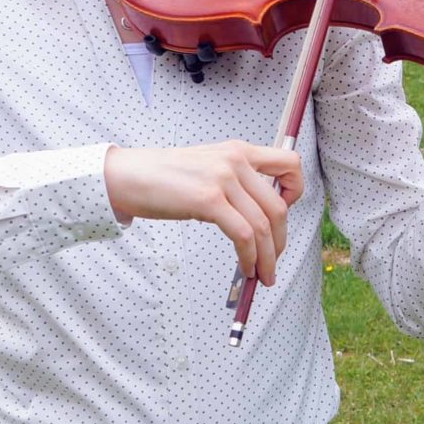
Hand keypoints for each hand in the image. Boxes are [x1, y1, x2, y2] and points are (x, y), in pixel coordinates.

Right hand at [103, 142, 304, 286]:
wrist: (127, 175)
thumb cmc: (164, 177)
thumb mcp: (208, 167)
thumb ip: (235, 180)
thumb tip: (258, 214)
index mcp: (239, 150)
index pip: (290, 163)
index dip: (296, 191)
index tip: (285, 213)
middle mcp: (236, 160)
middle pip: (279, 206)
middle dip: (280, 240)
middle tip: (274, 261)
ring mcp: (223, 179)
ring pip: (264, 225)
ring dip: (267, 256)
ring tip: (263, 274)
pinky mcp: (208, 200)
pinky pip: (243, 235)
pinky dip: (249, 257)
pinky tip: (246, 267)